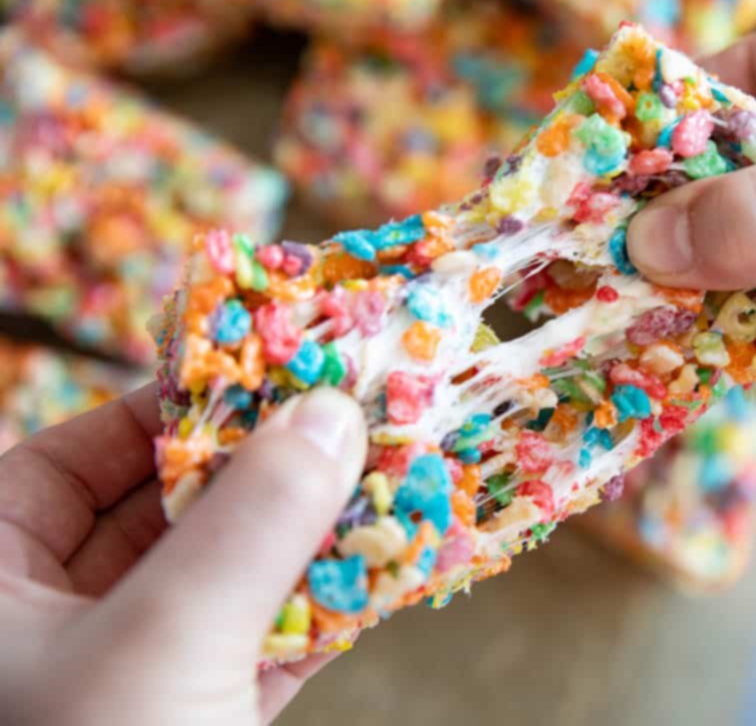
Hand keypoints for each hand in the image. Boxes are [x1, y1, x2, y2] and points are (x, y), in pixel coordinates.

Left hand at [0, 385, 366, 724]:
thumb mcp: (166, 639)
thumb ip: (249, 522)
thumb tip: (329, 415)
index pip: (57, 472)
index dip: (145, 418)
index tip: (244, 383)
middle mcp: (59, 635)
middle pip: (156, 519)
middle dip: (252, 474)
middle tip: (330, 425)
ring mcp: (133, 682)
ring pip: (220, 583)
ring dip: (302, 540)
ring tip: (372, 486)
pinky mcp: (200, 721)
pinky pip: (262, 647)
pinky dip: (321, 612)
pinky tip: (379, 576)